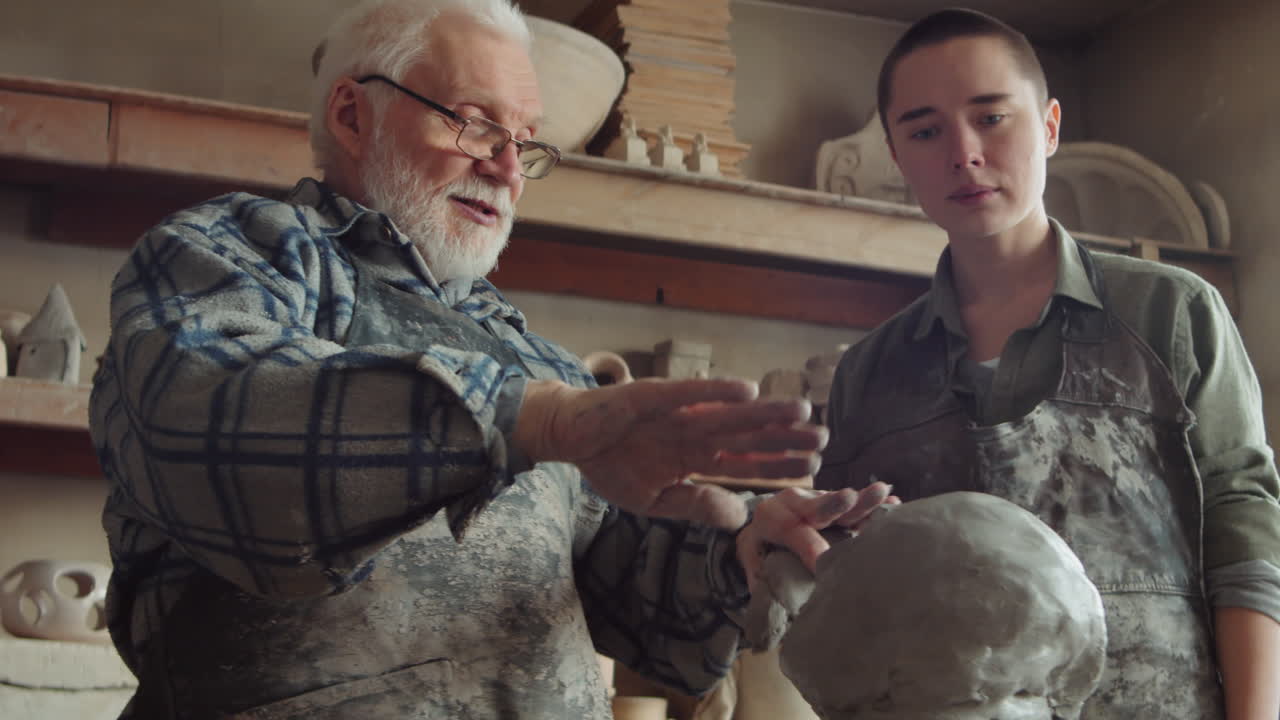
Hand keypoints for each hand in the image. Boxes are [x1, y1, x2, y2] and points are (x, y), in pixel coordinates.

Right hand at [513, 378, 826, 528]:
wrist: (568, 437)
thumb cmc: (610, 465)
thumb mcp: (654, 500)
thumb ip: (696, 506)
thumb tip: (740, 517)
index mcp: (695, 459)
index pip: (745, 464)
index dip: (778, 466)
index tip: (812, 469)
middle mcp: (694, 433)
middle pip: (747, 438)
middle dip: (784, 439)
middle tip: (824, 438)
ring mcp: (677, 414)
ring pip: (729, 414)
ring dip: (765, 412)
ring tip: (801, 411)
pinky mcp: (652, 397)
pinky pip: (689, 394)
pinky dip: (717, 391)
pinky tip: (748, 391)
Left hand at [736, 482, 898, 588]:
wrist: (762, 516)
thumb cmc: (759, 542)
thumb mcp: (750, 555)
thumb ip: (758, 574)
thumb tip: (770, 601)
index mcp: (774, 518)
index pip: (793, 533)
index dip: (808, 547)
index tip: (822, 560)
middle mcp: (798, 505)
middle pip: (820, 506)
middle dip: (836, 504)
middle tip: (850, 498)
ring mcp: (820, 502)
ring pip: (844, 503)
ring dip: (864, 500)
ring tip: (883, 493)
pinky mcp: (837, 504)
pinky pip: (858, 505)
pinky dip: (876, 505)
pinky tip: (895, 503)